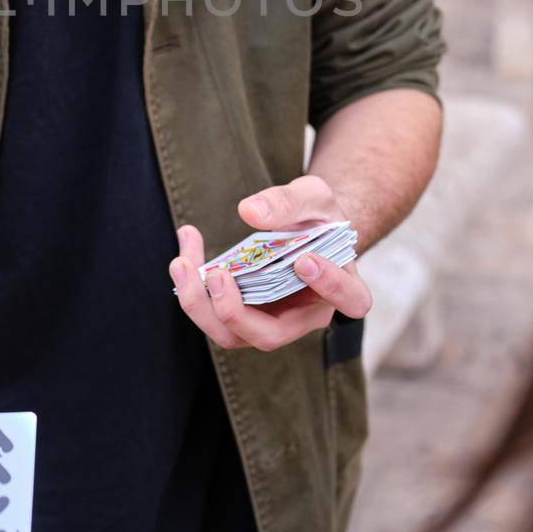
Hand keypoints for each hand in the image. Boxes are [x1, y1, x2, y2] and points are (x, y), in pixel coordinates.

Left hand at [168, 174, 371, 351]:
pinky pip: (213, 313)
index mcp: (343, 289)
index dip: (331, 287)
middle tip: (215, 273)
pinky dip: (192, 286)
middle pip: (269, 336)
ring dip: (200, 304)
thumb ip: (288, 202)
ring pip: (231, 334)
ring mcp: (271, 321)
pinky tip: (187, 246)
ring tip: (182, 262)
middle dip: (234, 310)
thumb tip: (250, 212)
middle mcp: (305, 316)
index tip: (304, 259)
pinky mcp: (243, 313)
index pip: (350, 302)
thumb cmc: (316, 214)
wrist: (304, 226)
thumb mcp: (312, 195)